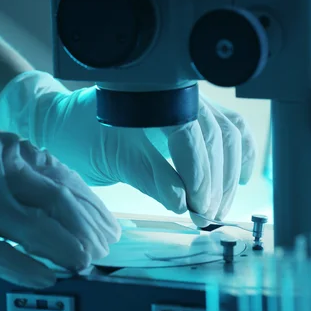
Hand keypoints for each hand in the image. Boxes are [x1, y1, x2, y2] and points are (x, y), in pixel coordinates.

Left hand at [0, 72, 256, 226]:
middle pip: (215, 136)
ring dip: (229, 175)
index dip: (199, 174)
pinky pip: (231, 127)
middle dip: (216, 182)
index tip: (199, 209)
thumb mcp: (110, 160)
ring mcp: (190, 100)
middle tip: (207, 217)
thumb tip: (183, 202)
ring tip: (217, 208)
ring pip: (228, 134)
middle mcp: (176, 93)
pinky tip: (240, 178)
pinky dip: (240, 154)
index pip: (188, 134)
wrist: (70, 120)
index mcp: (150, 98)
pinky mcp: (196, 112)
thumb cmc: (82, 137)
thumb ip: (149, 177)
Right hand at [0, 125, 119, 287]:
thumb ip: (19, 184)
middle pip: (58, 200)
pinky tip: (48, 276)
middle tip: (103, 248)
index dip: (91, 207)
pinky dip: (31, 269)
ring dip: (67, 251)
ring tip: (84, 264)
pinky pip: (5, 255)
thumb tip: (61, 216)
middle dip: (87, 230)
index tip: (107, 225)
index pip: (64, 178)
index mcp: (7, 148)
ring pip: (37, 228)